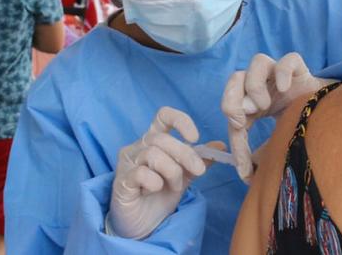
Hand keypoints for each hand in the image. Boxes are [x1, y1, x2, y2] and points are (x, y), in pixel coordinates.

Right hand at [109, 107, 217, 239]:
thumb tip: (220, 145)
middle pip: (162, 138)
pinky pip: (141, 173)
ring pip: (153, 154)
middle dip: (185, 155)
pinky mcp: (121, 181)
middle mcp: (137, 147)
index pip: (163, 116)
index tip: (195, 138)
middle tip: (198, 172)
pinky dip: (155, 182)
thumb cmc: (160, 196)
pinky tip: (156, 190)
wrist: (144, 225)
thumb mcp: (185, 176)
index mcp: (153, 140)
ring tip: (176, 186)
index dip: (180, 121)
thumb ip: (199, 160)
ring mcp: (127, 163)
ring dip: (172, 172)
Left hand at [222, 53, 330, 182]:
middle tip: (243, 120)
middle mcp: (265, 84)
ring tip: (263, 106)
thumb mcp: (277, 141)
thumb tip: (247, 176)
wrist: (334, 116)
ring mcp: (282, 75)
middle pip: (235, 77)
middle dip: (231, 98)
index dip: (233, 136)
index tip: (243, 162)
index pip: (232, 110)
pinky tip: (285, 89)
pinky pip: (289, 59)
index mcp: (254, 100)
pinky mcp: (301, 70)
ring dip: (254, 85)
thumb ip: (262, 153)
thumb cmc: (302, 128)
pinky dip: (283, 71)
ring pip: (258, 62)